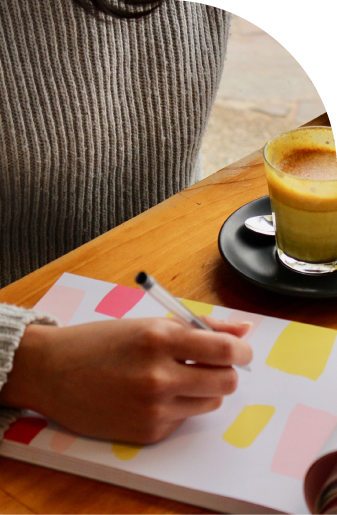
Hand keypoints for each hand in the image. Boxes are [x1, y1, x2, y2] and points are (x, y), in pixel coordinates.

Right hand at [0, 317, 251, 443]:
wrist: (53, 371)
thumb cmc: (99, 341)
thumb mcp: (148, 324)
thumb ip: (200, 326)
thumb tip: (244, 330)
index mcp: (159, 338)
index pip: (225, 349)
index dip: (241, 350)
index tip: (241, 351)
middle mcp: (159, 375)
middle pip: (226, 380)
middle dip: (226, 370)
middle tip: (210, 364)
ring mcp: (154, 408)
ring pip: (211, 402)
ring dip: (204, 389)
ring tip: (178, 377)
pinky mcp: (148, 431)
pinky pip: (185, 417)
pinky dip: (180, 405)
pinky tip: (153, 395)